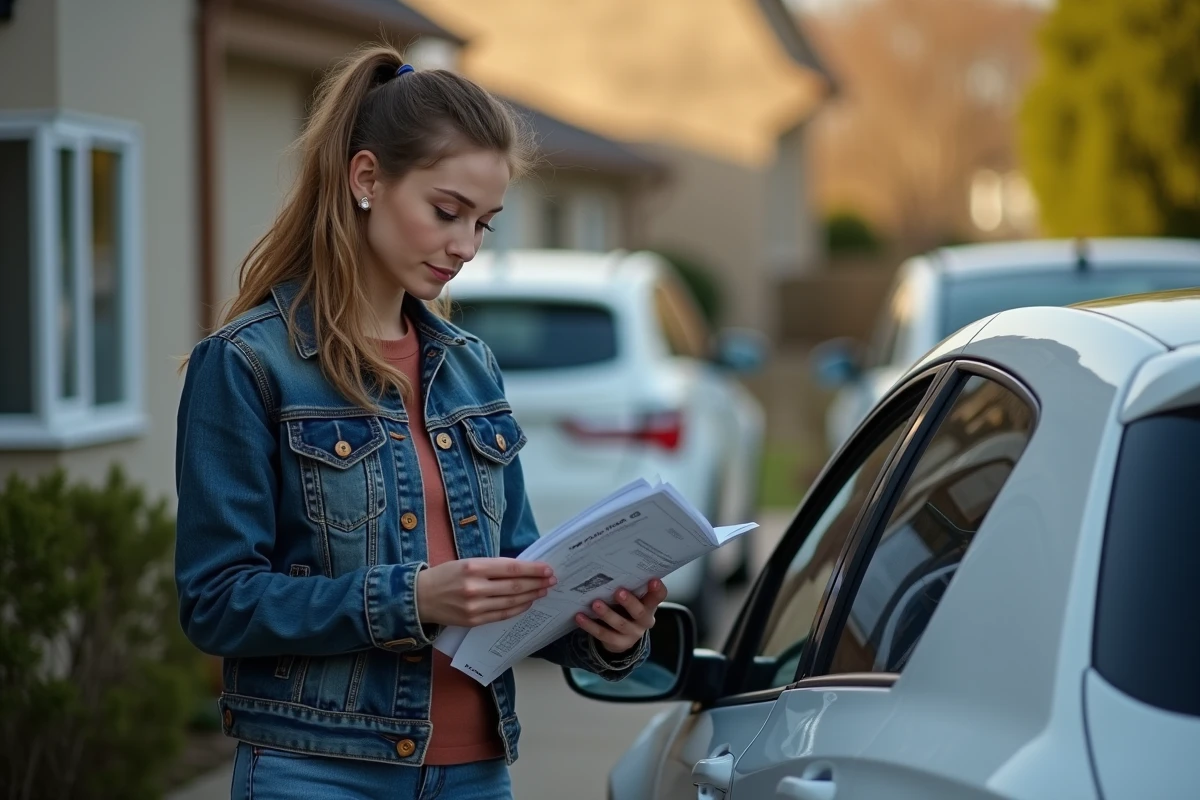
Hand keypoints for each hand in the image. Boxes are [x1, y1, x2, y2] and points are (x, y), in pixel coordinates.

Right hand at [416, 558, 555, 627]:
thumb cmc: (445, 576)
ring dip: (531, 596)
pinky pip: (502, 614)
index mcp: (473, 567)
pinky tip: (527, 603)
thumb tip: (520, 569)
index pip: (511, 568)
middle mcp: (475, 587)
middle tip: (552, 580)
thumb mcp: (466, 562)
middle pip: (515, 586)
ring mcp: (475, 607)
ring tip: (543, 591)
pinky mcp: (474, 621)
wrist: (419, 598)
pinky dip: (518, 609)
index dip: (532, 569)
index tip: (547, 568)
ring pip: (511, 601)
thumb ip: (491, 566)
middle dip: (537, 583)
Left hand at [575, 579, 667, 653]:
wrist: (622, 636)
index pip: (659, 597)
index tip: (653, 580)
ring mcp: (631, 634)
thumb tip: (613, 564)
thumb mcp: (633, 598)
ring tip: (595, 604)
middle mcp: (643, 621)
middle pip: (639, 613)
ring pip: (620, 624)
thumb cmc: (626, 608)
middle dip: (629, 602)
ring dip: (607, 614)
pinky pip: (603, 634)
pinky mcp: (617, 643)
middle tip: (618, 592)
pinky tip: (579, 616)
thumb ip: (629, 586)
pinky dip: (590, 625)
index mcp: (650, 605)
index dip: (657, 590)